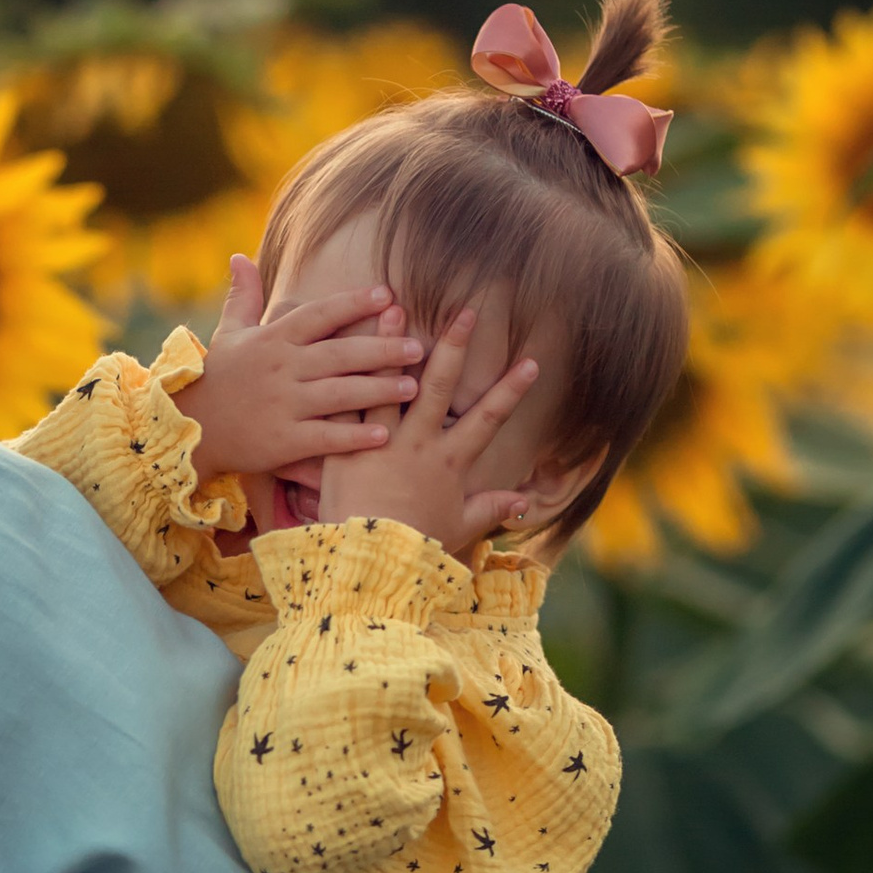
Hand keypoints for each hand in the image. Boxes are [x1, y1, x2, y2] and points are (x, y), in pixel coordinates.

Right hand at [174, 255, 424, 479]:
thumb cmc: (215, 380)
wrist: (188, 429)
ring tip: (413, 387)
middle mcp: (281, 369)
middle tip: (418, 347)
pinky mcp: (282, 441)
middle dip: (382, 349)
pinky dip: (355, 437)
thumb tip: (239, 257)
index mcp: (273, 339)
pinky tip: (385, 435)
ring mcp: (282, 405)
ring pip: (339, 394)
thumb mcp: (227, 334)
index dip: (354, 303)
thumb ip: (242, 297)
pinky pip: (325, 437)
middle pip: (340, 354)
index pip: (319, 314)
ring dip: (379, 390)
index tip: (387, 296)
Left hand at [315, 303, 540, 555]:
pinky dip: (345, 376)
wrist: (369, 565)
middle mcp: (418, 444)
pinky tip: (341, 346)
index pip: (488, 419)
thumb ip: (490, 509)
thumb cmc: (416, 550)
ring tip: (395, 306)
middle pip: (440, 386)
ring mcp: (381, 443)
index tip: (532, 361)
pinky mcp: (344, 449)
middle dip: (456, 346)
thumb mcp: (460, 529)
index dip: (511, 390)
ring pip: (388, 384)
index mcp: (449, 463)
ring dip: (392, 344)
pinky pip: (345, 406)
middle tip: (467, 311)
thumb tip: (523, 502)